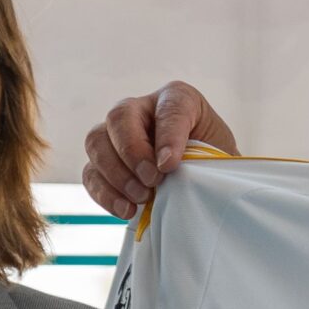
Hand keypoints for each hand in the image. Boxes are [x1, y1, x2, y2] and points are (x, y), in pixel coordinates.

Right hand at [82, 81, 239, 217]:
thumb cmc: (211, 163)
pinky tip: (127, 209)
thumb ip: (202, 157)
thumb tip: (169, 168)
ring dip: (116, 174)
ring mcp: (116, 135)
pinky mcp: (103, 163)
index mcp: (176, 99)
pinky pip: (90, 173)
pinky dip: (105, 194)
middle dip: (133, 152)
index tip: (171, 165)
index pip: (170, 107)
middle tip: (153, 181)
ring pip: (96, 142)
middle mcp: (141, 109)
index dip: (168, 135)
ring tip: (142, 198)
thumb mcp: (218, 155)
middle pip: (119, 117)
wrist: (201, 182)